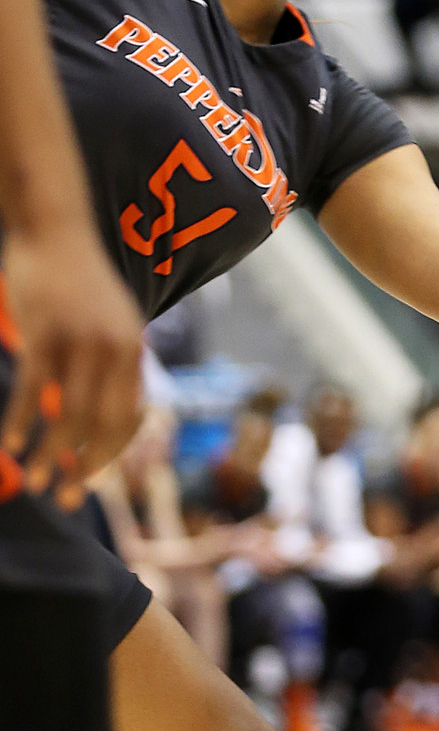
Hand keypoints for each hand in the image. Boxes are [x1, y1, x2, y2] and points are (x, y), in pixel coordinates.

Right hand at [1, 216, 143, 506]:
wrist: (57, 231)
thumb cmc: (79, 282)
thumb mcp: (110, 322)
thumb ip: (111, 363)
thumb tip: (105, 407)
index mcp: (134, 349)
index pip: (130, 415)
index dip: (113, 452)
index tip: (94, 476)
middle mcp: (116, 348)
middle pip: (104, 423)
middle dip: (86, 466)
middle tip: (69, 499)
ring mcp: (81, 340)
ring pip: (69, 412)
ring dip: (52, 455)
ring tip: (38, 483)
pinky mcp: (45, 332)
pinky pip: (34, 389)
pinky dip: (22, 422)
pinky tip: (10, 445)